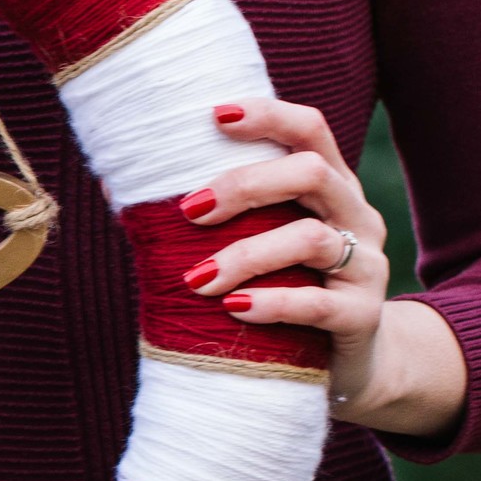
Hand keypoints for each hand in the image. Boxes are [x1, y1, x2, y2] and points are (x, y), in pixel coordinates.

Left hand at [182, 100, 465, 437]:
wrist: (347, 366)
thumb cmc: (283, 289)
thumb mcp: (256, 244)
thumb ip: (210, 214)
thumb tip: (115, 181)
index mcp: (329, 186)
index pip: (310, 130)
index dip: (267, 114)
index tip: (214, 114)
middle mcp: (354, 215)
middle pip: (311, 173)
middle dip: (245, 185)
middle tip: (189, 211)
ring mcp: (365, 265)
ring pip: (312, 239)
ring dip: (247, 254)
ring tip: (198, 279)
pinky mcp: (362, 316)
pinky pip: (319, 303)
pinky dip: (272, 302)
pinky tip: (234, 307)